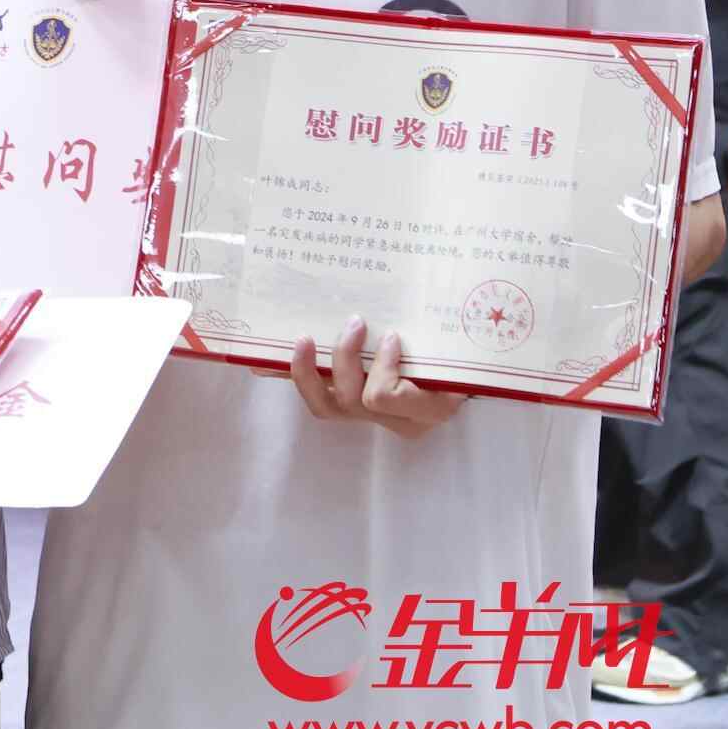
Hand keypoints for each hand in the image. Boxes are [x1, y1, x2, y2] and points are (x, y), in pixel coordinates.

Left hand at [287, 320, 464, 436]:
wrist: (466, 370)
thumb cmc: (466, 357)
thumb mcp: (463, 351)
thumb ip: (442, 337)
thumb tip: (419, 308)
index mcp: (429, 409)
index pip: (386, 398)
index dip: (383, 368)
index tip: (393, 336)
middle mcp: (398, 420)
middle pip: (354, 401)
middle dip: (344, 360)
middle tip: (354, 322)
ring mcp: (370, 416)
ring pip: (326, 406)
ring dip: (308, 371)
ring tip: (304, 339)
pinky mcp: (350, 406)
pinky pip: (315, 397)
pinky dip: (290, 377)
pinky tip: (261, 364)